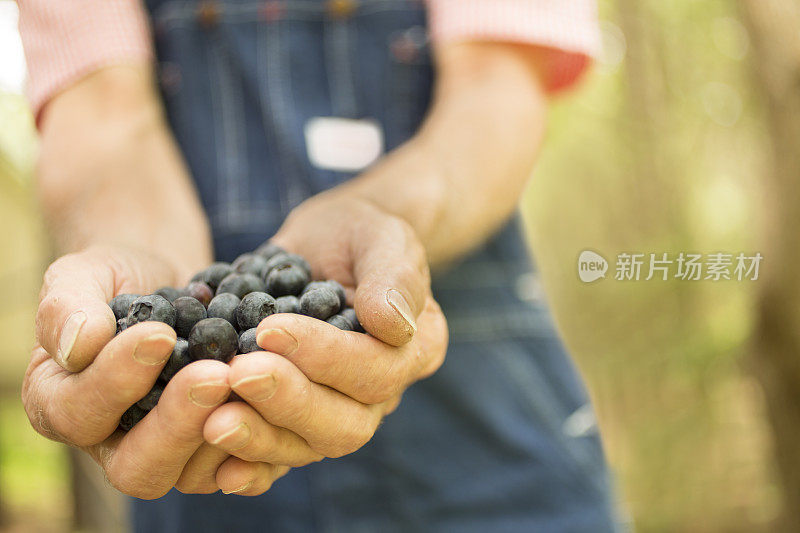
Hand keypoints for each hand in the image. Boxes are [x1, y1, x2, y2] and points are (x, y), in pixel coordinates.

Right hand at [22, 244, 244, 497]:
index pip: (79, 413)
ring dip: (229, 430)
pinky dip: (265, 441)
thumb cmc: (120, 278)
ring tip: (255, 379)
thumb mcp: (84, 275)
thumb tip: (79, 345)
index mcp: (63, 404)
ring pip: (195, 474)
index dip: (117, 380)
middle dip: (178, 422)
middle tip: (217, 374)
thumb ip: (67, 306)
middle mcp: (113, 444)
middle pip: (139, 467)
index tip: (159, 334)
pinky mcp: (218, 450)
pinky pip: (241, 464)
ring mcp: (171, 454)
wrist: (174, 282)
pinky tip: (286, 402)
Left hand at [202, 197, 447, 494]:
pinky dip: (251, 465)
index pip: (377, 369)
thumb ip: (394, 275)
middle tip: (238, 374)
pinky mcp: (296, 420)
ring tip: (213, 421)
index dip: (325, 356)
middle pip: (346, 424)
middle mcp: (382, 393)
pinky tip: (221, 471)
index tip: (270, 327)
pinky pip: (278, 456)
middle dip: (290, 402)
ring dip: (260, 437)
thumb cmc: (356, 233)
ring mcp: (338, 413)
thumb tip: (393, 325)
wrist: (323, 245)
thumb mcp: (380, 234)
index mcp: (415, 348)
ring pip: (308, 447)